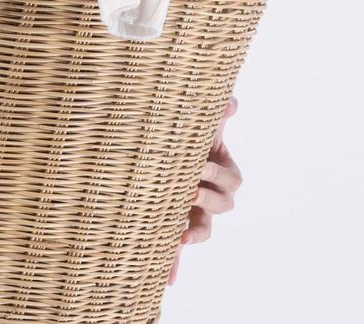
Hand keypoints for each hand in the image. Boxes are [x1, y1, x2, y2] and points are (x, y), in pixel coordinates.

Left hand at [168, 95, 241, 285]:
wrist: (151, 144)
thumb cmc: (179, 132)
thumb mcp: (197, 120)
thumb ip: (216, 110)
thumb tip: (231, 102)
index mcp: (220, 170)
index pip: (232, 180)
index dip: (219, 175)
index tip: (200, 165)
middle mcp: (209, 194)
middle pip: (223, 205)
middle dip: (208, 198)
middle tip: (189, 189)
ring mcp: (191, 211)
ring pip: (203, 228)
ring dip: (196, 230)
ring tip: (183, 231)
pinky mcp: (170, 223)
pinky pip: (174, 249)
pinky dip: (173, 264)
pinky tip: (168, 280)